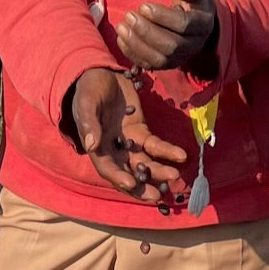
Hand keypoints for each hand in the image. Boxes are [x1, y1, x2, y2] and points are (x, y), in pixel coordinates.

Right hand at [68, 67, 189, 200]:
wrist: (101, 73)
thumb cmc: (89, 89)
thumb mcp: (86, 103)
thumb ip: (89, 123)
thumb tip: (92, 145)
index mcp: (97, 146)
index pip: (107, 167)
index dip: (118, 177)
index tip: (132, 184)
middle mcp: (114, 149)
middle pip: (128, 172)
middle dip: (142, 186)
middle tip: (157, 196)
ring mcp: (129, 142)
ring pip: (145, 162)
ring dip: (158, 171)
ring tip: (174, 176)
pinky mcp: (142, 131)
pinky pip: (156, 145)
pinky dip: (168, 151)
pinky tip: (181, 155)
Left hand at [115, 0, 219, 74]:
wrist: (194, 24)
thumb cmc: (192, 3)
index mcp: (202, 25)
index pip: (184, 25)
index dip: (162, 16)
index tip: (143, 6)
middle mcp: (193, 45)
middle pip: (171, 45)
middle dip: (146, 31)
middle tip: (129, 16)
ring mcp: (180, 58)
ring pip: (159, 59)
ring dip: (137, 44)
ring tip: (121, 27)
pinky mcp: (166, 65)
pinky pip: (148, 64)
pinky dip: (132, 53)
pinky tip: (121, 38)